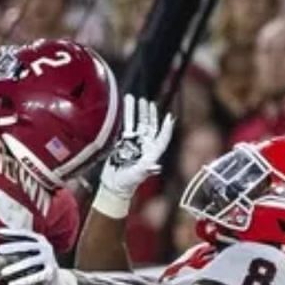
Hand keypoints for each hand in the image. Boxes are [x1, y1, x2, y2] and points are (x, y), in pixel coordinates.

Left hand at [0, 225, 75, 284]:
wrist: (54, 282)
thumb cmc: (36, 266)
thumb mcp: (27, 255)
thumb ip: (16, 250)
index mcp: (40, 240)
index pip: (24, 234)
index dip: (11, 233)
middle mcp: (45, 248)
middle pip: (26, 246)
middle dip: (11, 248)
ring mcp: (49, 260)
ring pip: (30, 262)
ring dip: (15, 267)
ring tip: (3, 272)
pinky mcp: (50, 273)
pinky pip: (34, 277)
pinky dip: (22, 281)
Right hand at [90, 95, 174, 219]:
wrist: (114, 186)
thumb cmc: (128, 183)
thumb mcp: (138, 175)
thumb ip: (147, 170)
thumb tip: (156, 167)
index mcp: (152, 153)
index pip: (162, 137)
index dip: (166, 128)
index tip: (170, 117)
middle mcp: (145, 146)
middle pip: (149, 126)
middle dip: (149, 113)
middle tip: (147, 102)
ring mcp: (134, 142)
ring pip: (137, 123)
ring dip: (137, 111)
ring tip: (135, 98)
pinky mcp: (122, 141)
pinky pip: (126, 125)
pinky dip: (126, 115)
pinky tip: (125, 105)